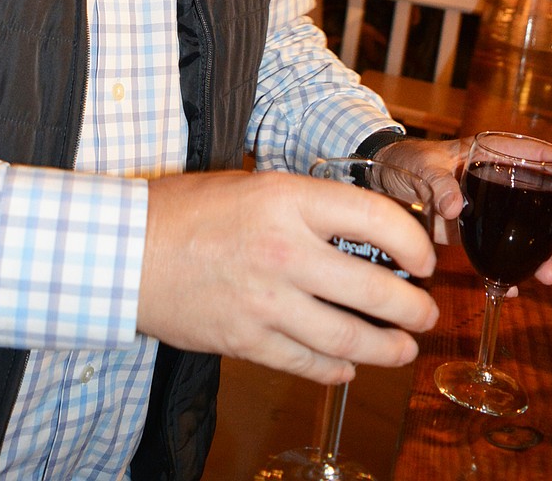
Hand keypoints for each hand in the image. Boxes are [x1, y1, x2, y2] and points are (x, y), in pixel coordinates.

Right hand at [138, 169, 437, 385]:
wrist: (125, 250)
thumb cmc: (186, 209)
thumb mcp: (253, 184)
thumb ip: (305, 206)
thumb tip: (360, 231)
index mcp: (288, 200)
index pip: (376, 219)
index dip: (413, 243)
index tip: (423, 258)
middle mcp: (285, 251)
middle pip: (375, 289)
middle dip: (413, 309)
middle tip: (425, 314)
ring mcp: (266, 301)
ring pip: (348, 337)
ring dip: (387, 348)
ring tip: (404, 349)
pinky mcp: (247, 339)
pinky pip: (307, 363)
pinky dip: (335, 368)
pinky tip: (348, 366)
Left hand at [374, 136, 551, 286]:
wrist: (384, 182)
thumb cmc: (408, 160)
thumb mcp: (423, 165)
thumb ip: (440, 183)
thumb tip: (455, 207)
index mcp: (493, 155)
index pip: (539, 155)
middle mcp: (499, 181)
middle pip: (544, 199)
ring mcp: (490, 209)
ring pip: (528, 230)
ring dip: (542, 253)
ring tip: (548, 275)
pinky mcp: (475, 233)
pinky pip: (499, 251)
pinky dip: (508, 270)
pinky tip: (512, 287)